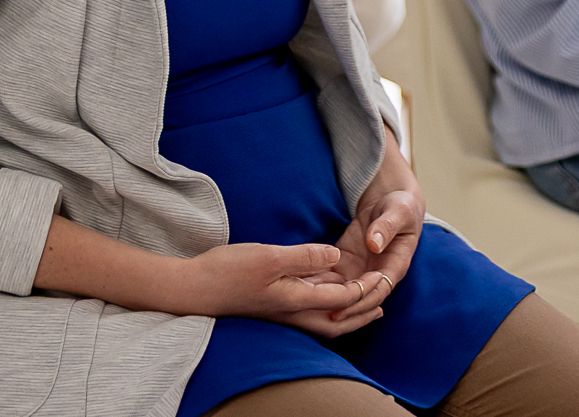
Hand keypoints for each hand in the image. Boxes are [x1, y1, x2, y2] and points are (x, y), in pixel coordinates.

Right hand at [175, 241, 369, 337]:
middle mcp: (292, 311)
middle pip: (339, 320)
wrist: (193, 288)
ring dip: (349, 310)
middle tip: (384, 296)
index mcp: (296, 300)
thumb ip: (306, 257)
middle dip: (364, 310)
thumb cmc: (228, 271)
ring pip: (324, 317)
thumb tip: (337, 258)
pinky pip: (309, 308)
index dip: (366, 289)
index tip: (384, 274)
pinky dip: (327, 302)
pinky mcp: (272, 303)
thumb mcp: (270, 257)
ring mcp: (282, 309)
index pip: (343, 300)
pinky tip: (329, 287)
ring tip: (368, 299)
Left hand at [315, 127, 423, 329]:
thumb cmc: (400, 206)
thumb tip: (374, 245)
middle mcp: (376, 274)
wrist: (390, 200)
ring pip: (341, 292)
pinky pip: (330, 276)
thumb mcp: (398, 212)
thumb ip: (386, 227)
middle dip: (337, 308)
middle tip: (313, 314)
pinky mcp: (344, 262)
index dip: (360, 303)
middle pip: (357, 299)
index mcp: (394, 266)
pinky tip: (297, 283)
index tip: (340, 310)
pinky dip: (316, 281)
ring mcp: (359, 270)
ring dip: (323, 298)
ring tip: (299, 303)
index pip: (377, 293)